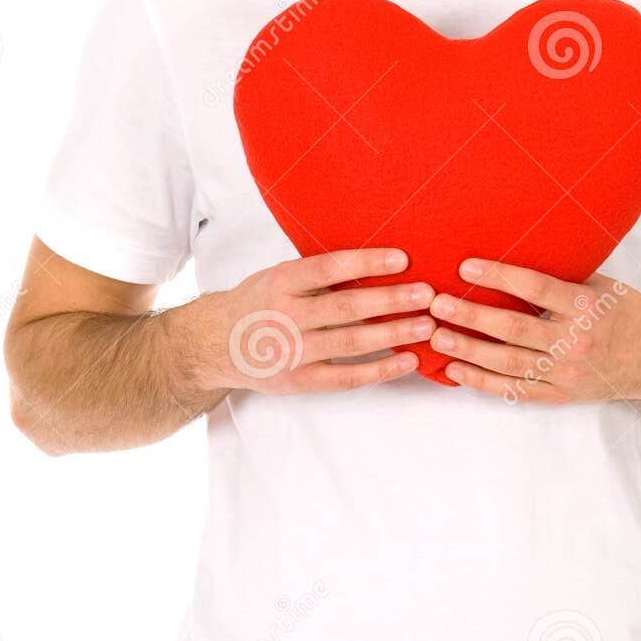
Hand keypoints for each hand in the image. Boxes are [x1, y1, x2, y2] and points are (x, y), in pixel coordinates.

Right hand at [190, 248, 437, 394]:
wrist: (213, 345)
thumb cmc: (256, 303)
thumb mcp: (276, 277)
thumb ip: (315, 274)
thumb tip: (375, 262)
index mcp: (280, 281)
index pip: (328, 268)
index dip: (366, 263)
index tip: (402, 259)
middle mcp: (284, 315)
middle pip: (346, 307)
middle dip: (391, 300)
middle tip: (428, 294)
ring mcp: (291, 351)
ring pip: (351, 343)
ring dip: (393, 334)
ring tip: (426, 325)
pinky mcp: (297, 381)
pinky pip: (346, 378)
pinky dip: (380, 370)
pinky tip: (406, 360)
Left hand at [426, 257, 640, 404]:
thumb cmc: (626, 312)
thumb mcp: (602, 285)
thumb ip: (562, 277)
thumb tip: (516, 251)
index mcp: (586, 306)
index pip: (534, 288)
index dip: (498, 277)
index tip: (465, 267)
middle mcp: (575, 341)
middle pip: (513, 329)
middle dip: (470, 316)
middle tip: (437, 305)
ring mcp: (567, 372)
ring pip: (509, 363)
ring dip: (469, 350)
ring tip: (437, 337)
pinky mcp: (562, 394)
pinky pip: (517, 390)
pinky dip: (484, 382)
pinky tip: (457, 371)